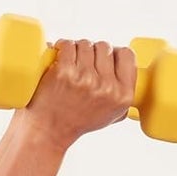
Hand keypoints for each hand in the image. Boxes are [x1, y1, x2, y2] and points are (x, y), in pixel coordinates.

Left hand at [20, 38, 136, 148]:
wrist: (48, 132)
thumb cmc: (77, 121)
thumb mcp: (111, 115)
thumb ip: (123, 94)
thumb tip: (128, 68)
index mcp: (123, 96)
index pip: (127, 55)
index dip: (115, 53)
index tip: (104, 58)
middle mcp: (107, 87)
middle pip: (105, 46)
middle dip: (92, 52)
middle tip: (82, 65)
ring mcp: (85, 78)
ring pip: (86, 44)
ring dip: (76, 49)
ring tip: (70, 64)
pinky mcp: (64, 72)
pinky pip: (68, 45)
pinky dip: (62, 47)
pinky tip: (59, 57)